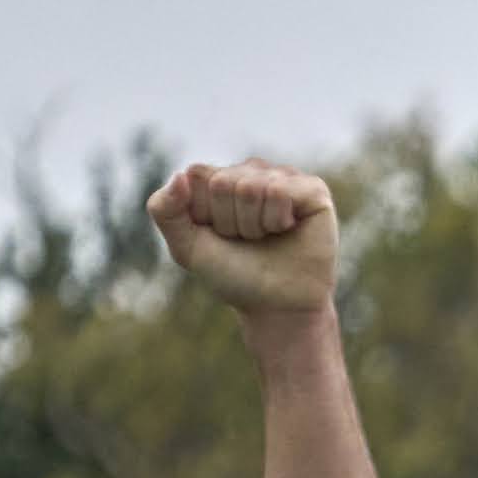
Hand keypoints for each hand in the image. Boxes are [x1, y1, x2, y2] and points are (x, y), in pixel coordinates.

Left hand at [150, 158, 341, 314]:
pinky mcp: (312, 190)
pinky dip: (278, 220)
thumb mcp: (186, 247)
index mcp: (219, 178)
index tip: (220, 235)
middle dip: (231, 222)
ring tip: (267, 238)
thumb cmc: (234, 275)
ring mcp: (283, 177)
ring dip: (255, 225)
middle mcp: (251, 171)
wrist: (276, 306)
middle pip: (223, 182)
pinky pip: (281, 190)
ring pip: (251, 187)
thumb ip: (165, 210)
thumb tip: (180, 175)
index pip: (197, 174)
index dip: (204, 212)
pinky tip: (288, 230)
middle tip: (247, 241)